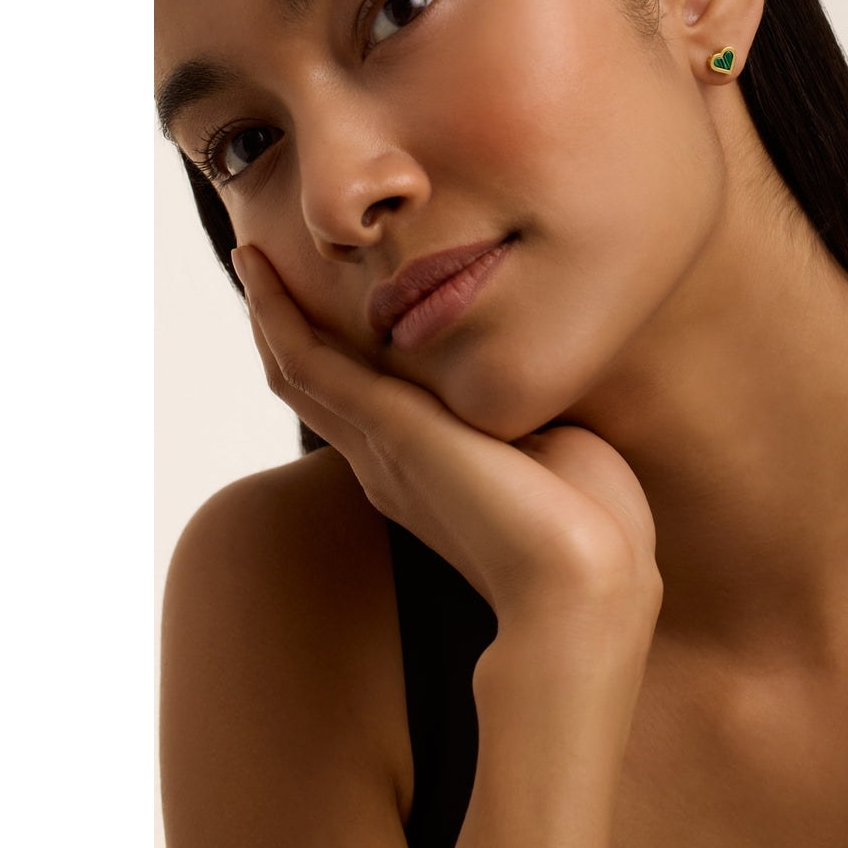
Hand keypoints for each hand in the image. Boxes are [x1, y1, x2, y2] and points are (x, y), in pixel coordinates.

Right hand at [231, 245, 660, 629]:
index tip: (322, 303)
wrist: (591, 587)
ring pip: (299, 372)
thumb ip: (527, 412)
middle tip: (261, 268)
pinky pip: (310, 366)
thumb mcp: (556, 448)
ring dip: (271, 315)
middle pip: (314, 385)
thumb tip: (539, 373)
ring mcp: (382, 449)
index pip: (361, 403)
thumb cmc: (595, 528)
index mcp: (427, 469)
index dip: (333, 352)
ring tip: (252, 261)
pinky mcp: (390, 432)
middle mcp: (388, 461)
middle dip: (285, 327)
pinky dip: (280, 319)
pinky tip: (262, 277)